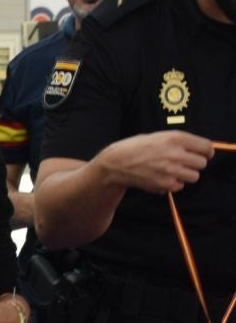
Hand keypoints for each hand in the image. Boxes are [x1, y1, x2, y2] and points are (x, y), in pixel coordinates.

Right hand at [100, 132, 214, 193]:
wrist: (115, 163)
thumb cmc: (135, 148)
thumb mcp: (159, 136)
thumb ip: (180, 141)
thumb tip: (200, 149)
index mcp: (175, 138)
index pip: (206, 147)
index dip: (207, 151)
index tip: (204, 154)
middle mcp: (175, 153)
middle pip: (202, 163)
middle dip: (195, 163)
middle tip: (185, 163)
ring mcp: (170, 170)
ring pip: (194, 176)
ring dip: (186, 175)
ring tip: (173, 171)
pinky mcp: (163, 184)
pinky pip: (179, 186)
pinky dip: (173, 184)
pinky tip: (162, 177)